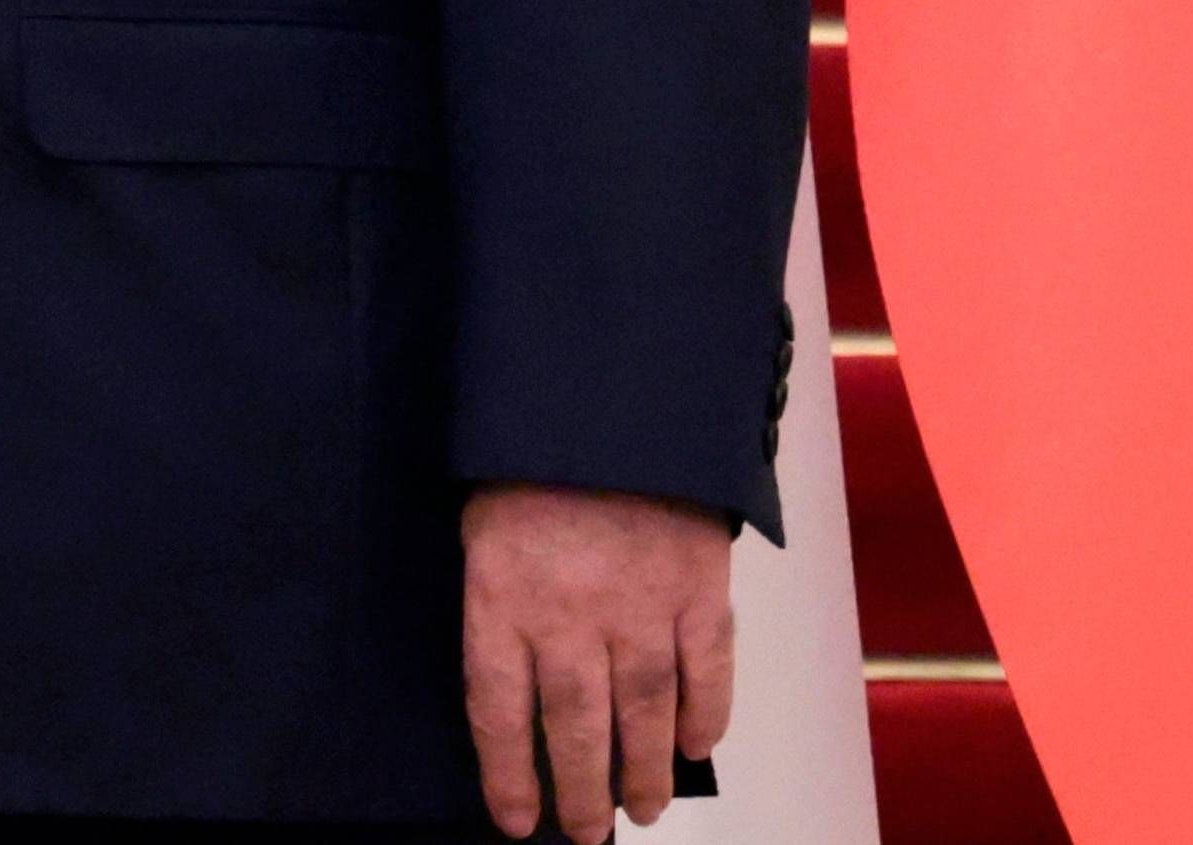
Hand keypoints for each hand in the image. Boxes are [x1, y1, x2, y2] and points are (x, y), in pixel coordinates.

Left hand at [462, 483, 732, 842]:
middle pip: (577, 727)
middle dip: (582, 792)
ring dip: (646, 771)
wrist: (607, 393)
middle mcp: (570, 612)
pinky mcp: (699, 586)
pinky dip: (706, 715)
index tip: (516, 822)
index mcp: (501, 596)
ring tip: (644, 809)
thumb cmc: (531, 459)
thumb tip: (521, 690)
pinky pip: (707, 670)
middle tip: (588, 834)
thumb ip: (503, 604)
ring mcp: (640, 602)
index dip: (508, 776)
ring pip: (645, 713)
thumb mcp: (485, 527)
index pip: (498, 711)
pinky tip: (697, 748)